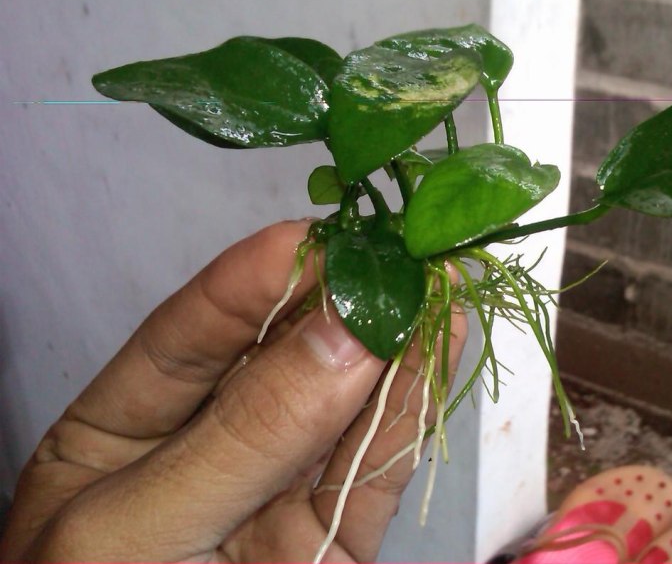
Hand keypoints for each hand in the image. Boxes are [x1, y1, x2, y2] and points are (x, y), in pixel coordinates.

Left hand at [0, 220, 466, 561]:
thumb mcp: (135, 534)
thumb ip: (241, 434)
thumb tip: (344, 331)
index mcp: (129, 429)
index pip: (194, 331)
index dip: (254, 280)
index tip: (318, 235)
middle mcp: (211, 445)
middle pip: (284, 358)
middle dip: (342, 301)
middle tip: (405, 248)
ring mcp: (279, 489)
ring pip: (346, 405)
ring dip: (397, 345)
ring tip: (443, 281)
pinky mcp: (338, 537)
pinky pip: (379, 467)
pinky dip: (415, 411)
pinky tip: (442, 348)